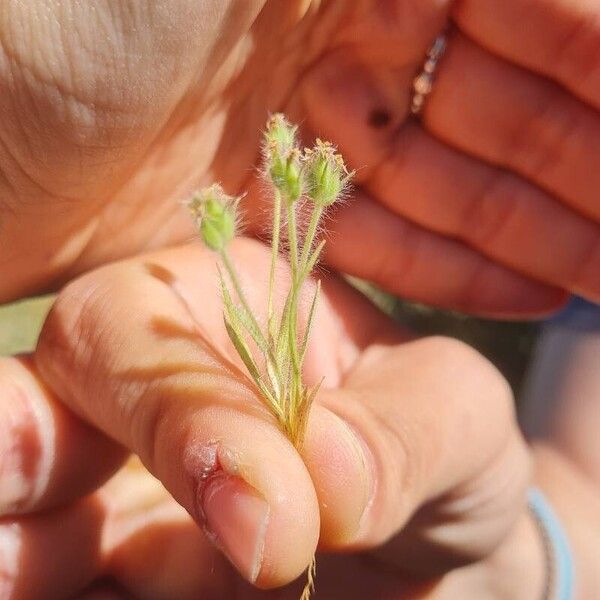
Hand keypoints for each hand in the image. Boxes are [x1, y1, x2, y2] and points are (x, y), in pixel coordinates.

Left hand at [1, 1, 597, 315]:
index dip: (598, 76)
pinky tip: (528, 292)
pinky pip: (390, 231)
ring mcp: (307, 112)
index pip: (540, 6)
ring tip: (597, 282)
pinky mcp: (271, 193)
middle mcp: (349, 15)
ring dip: (535, 228)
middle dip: (578, 168)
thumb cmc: (87, 8)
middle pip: (508, 97)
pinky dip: (456, 263)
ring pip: (456, 176)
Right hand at [1, 238, 531, 595]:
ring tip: (18, 576)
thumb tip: (321, 472)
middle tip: (11, 542)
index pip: (136, 331)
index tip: (269, 518)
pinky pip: (87, 592)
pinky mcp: (142, 578)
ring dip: (18, 554)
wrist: (447, 540)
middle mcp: (157, 393)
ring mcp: (135, 495)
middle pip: (38, 406)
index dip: (175, 414)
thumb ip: (401, 430)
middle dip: (15, 447)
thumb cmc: (446, 445)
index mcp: (223, 308)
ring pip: (34, 516)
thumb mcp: (456, 415)